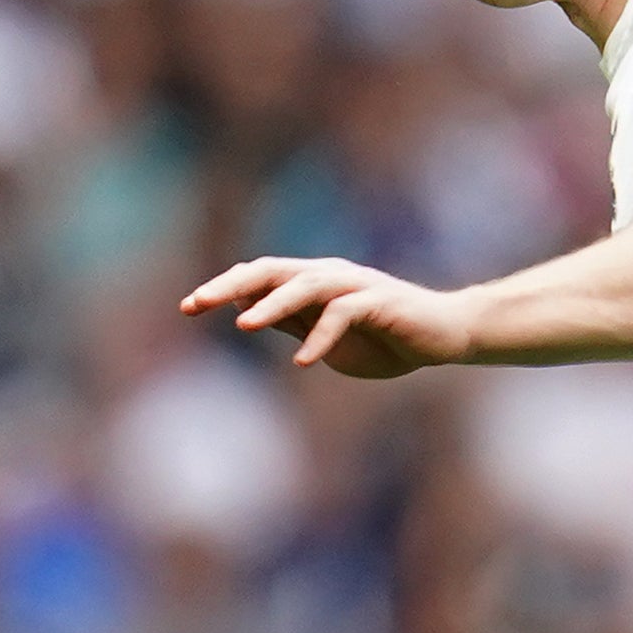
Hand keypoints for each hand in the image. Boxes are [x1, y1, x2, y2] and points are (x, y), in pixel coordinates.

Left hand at [180, 256, 468, 376]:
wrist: (445, 335)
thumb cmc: (386, 339)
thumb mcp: (327, 337)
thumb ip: (292, 323)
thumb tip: (244, 313)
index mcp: (312, 280)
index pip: (259, 275)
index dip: (222, 287)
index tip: (186, 307)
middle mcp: (329, 274)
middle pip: (271, 270)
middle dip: (230, 285)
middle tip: (195, 304)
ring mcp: (355, 285)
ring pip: (304, 285)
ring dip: (271, 305)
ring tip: (243, 326)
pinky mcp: (380, 302)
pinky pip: (344, 314)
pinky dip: (321, 337)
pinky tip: (304, 362)